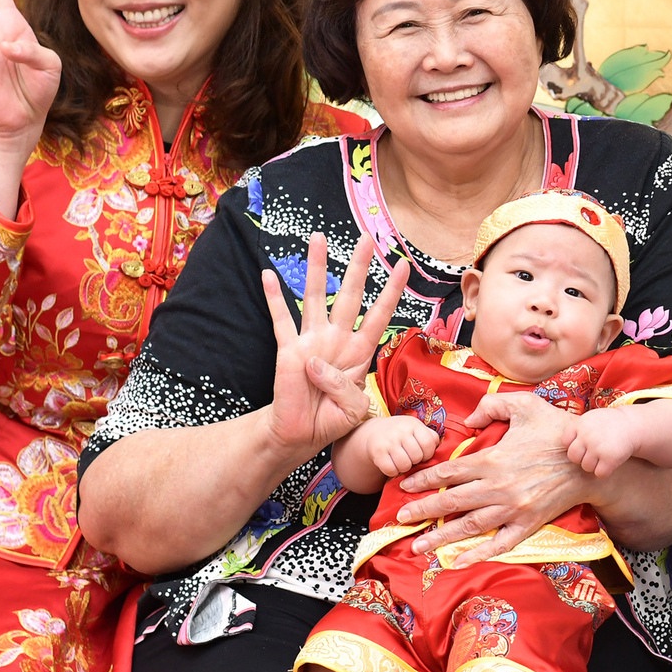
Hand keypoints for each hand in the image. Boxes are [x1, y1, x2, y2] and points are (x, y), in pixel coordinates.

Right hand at [263, 232, 408, 461]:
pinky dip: (274, 297)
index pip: (379, 315)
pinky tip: (268, 275)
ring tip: (318, 238)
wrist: (302, 434)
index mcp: (359, 351)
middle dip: (358, 266)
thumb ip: (344, 388)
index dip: (391, 291)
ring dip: (316, 267)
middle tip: (366, 237)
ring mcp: (311, 341)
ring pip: (315, 296)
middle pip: (349, 295)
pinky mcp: (287, 350)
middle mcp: (336, 338)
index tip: (403, 264)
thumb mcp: (353, 408)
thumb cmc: (332, 419)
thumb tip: (315, 364)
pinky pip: (281, 320)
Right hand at [360, 414, 438, 477]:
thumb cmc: (402, 433)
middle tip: (410, 458)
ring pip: (404, 465)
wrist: (374, 431)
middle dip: (415, 461)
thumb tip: (440, 447)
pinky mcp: (377, 452)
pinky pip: (391, 470)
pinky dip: (392, 472)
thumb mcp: (416, 429)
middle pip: (417, 457)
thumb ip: (430, 437)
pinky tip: (392, 465)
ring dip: (404, 468)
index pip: (429, 444)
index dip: (428, 454)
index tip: (423, 455)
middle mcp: (401, 431)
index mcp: (414, 424)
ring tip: (402, 461)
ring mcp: (388, 441)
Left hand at [394, 393, 586, 564]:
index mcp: (493, 459)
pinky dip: (477, 554)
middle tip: (400, 518)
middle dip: (422, 511)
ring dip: (440, 537)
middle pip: (451, 501)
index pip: (449, 472)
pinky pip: (499, 543)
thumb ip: (491, 406)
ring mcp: (513, 509)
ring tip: (417, 547)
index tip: (406, 487)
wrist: (589, 462)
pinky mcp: (528, 524)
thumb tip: (467, 422)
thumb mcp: (525, 404)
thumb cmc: (557, 430)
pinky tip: (458, 561)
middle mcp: (498, 487)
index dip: (424, 480)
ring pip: (469, 526)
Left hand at [566, 407, 642, 477]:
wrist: (632, 425)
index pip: (565, 442)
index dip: (574, 445)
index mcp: (580, 424)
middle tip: (593, 454)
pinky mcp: (610, 459)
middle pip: (573, 457)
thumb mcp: (590, 419)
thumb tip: (562, 449)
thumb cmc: (608, 424)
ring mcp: (598, 447)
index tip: (584, 444)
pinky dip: (604, 471)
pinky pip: (599, 473)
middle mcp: (587, 435)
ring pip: (586, 467)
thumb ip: (576, 430)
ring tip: (603, 456)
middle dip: (582, 457)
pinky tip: (609, 463)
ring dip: (594, 465)